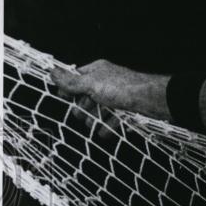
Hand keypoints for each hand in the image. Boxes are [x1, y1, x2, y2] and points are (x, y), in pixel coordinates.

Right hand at [51, 59, 170, 119]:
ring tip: (93, 126)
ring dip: (95, 119)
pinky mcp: (128, 110)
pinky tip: (104, 133)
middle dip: (83, 107)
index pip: (77, 78)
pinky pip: (115, 119)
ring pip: (101, 109)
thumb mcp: (91, 84)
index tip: (63, 98)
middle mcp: (107, 82)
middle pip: (88, 96)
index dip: (69, 89)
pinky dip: (109, 126)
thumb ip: (72, 81)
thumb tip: (52, 71)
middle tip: (80, 115)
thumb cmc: (122, 88)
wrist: (153, 100)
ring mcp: (118, 97)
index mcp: (97, 71)